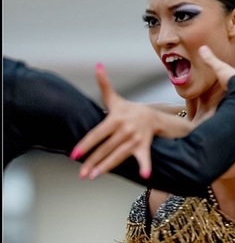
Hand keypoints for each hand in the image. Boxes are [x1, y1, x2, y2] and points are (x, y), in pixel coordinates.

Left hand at [70, 64, 188, 179]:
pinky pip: (145, 158)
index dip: (86, 144)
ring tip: (94, 176)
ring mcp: (135, 139)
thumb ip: (104, 84)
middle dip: (93, 161)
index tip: (75, 155)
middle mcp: (125, 129)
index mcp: (115, 118)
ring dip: (107, 167)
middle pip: (105, 148)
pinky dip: (146, 167)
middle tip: (81, 173)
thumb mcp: (115, 99)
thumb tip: (98, 65)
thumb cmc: (129, 110)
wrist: (153, 116)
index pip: (97, 134)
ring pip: (119, 155)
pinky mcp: (144, 147)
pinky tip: (144, 176)